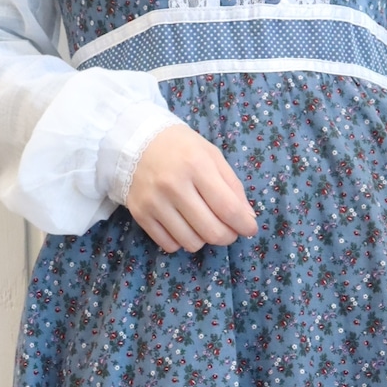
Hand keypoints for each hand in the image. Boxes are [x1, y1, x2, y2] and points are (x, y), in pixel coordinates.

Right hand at [125, 123, 258, 253]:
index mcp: (196, 165)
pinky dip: (181, 241)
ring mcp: (154, 202)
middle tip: (229, 230)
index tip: (250, 229)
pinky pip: (169, 244)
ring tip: (203, 224)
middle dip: (227, 236)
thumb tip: (247, 219)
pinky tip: (183, 225)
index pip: (227, 208)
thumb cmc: (181, 149)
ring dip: (204, 239)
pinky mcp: (140, 214)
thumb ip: (233, 186)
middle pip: (211, 231)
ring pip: (191, 243)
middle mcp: (173, 185)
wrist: (136, 142)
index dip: (244, 225)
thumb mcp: (212, 156)